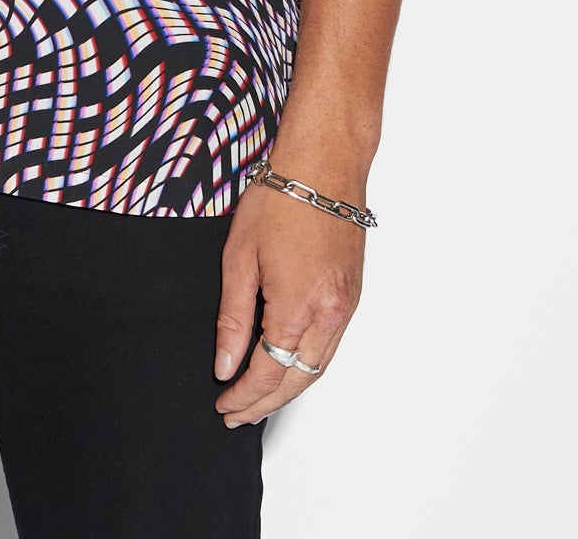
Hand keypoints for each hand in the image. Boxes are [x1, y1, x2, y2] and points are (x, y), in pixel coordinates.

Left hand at [213, 175, 364, 425]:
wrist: (324, 164)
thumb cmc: (281, 198)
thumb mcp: (239, 256)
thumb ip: (233, 317)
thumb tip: (225, 364)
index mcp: (297, 307)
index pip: (268, 373)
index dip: (244, 395)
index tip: (224, 404)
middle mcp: (329, 314)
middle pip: (297, 380)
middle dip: (266, 403)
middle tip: (237, 413)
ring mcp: (347, 305)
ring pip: (318, 367)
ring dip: (289, 387)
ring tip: (259, 398)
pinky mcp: (354, 294)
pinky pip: (332, 345)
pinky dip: (308, 363)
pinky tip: (288, 363)